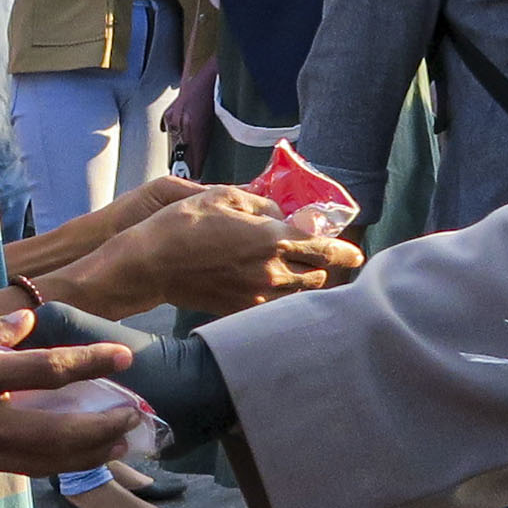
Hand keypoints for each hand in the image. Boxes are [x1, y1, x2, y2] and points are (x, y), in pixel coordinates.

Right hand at [0, 304, 133, 475]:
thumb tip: (27, 327)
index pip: (43, 372)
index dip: (90, 364)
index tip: (123, 357)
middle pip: (54, 434)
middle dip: (101, 428)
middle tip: (135, 417)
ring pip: (39, 461)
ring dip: (84, 453)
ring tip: (118, 441)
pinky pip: (14, 466)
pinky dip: (50, 461)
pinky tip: (71, 453)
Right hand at [65, 185, 360, 315]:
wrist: (151, 264)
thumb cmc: (184, 223)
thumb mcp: (225, 197)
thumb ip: (262, 206)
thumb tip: (284, 217)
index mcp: (272, 239)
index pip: (324, 248)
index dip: (345, 251)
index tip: (356, 254)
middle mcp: (272, 271)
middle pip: (316, 276)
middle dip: (321, 266)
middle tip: (316, 256)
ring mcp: (257, 296)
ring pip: (297, 294)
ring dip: (301, 282)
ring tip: (293, 270)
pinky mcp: (240, 310)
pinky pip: (273, 306)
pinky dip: (279, 296)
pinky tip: (267, 284)